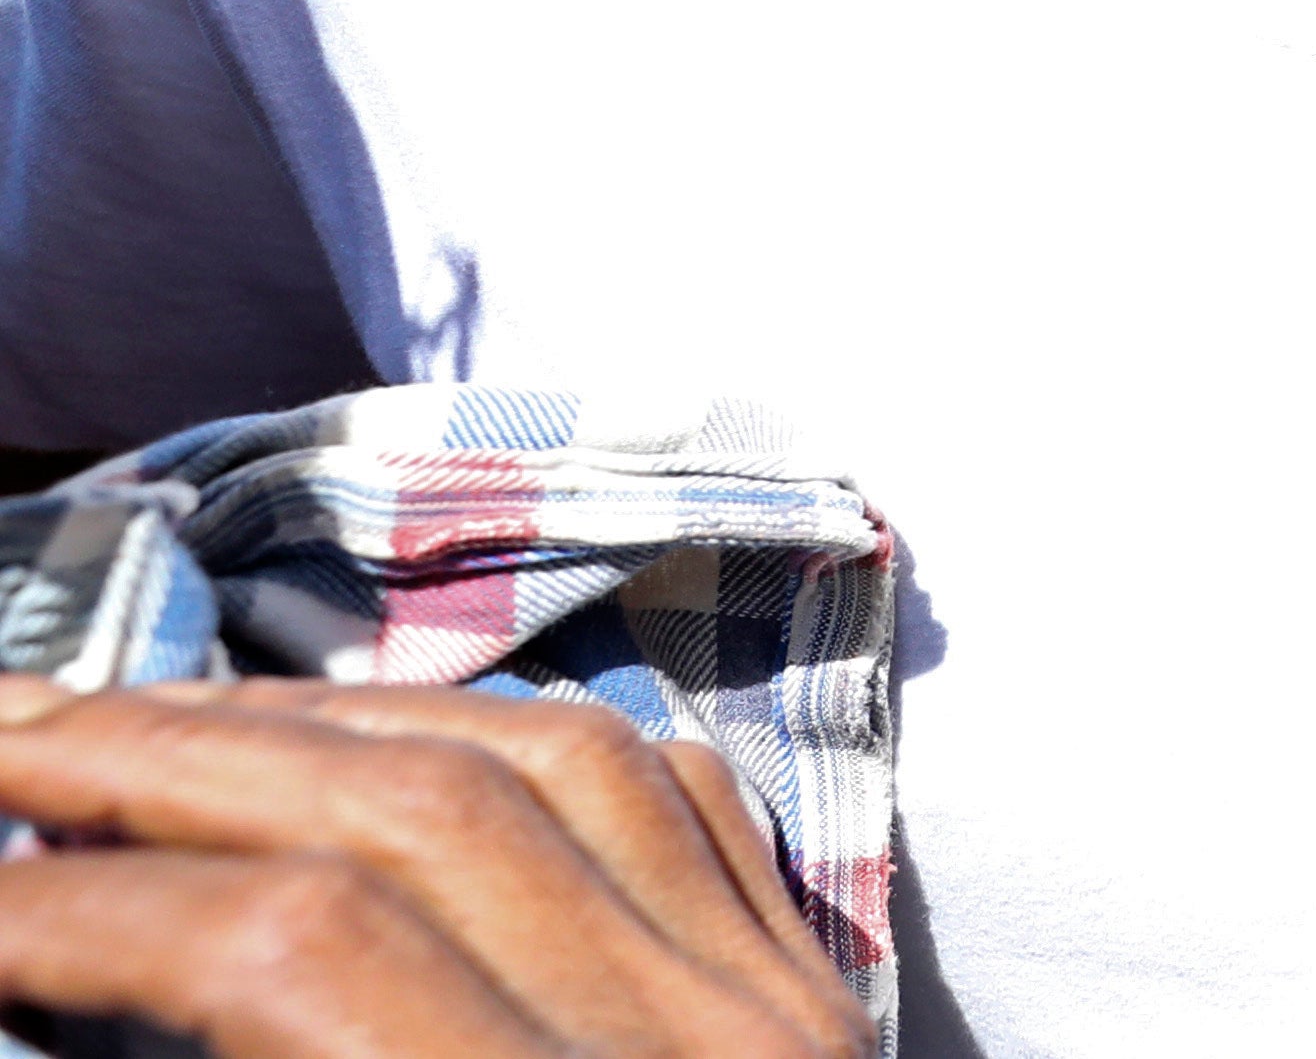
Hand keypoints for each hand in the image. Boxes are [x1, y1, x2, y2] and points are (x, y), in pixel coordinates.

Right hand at [0, 675, 866, 1058]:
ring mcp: (772, 1007)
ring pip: (542, 766)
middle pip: (411, 823)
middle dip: (165, 759)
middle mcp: (678, 1052)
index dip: (71, 912)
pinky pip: (669, 796)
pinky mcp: (813, 995)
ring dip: (310, 720)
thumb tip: (93, 952)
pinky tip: (369, 735)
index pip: (283, 951)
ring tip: (133, 721)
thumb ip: (242, 1054)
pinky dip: (495, 737)